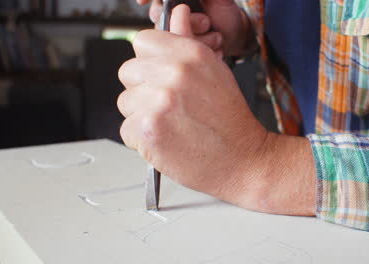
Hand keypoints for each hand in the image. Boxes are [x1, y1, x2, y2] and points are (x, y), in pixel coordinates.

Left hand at [119, 5, 315, 215]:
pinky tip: (166, 139)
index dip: (150, 60)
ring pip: (125, 102)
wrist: (244, 159)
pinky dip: (142, 139)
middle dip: (144, 89)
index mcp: (189, 54)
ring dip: (142, 115)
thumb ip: (189, 41)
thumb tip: (179, 14)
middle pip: (128, 71)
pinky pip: (126, 129)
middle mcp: (172, 73)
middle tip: (170, 105)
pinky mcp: (147, 129)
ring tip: (172, 124)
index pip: (142, 41)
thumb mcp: (215, 72)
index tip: (160, 74)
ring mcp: (157, 101)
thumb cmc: (231, 120)